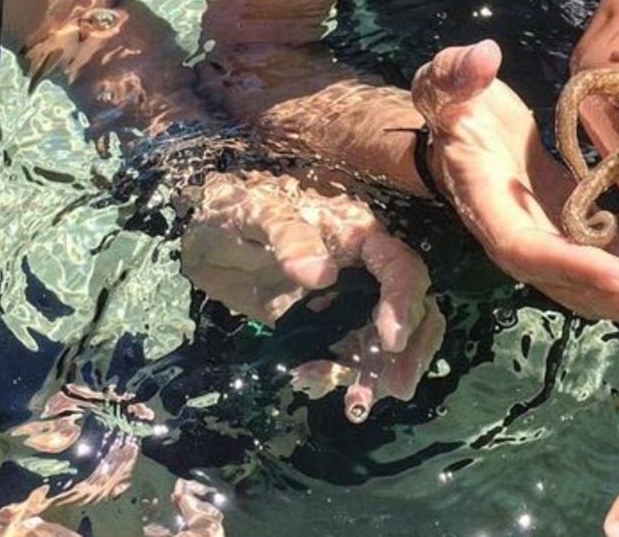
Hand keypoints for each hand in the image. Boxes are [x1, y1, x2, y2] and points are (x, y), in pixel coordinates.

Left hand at [180, 170, 440, 420]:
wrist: (207, 238)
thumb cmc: (237, 213)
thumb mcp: (258, 215)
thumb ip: (289, 238)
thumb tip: (322, 275)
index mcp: (359, 236)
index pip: (400, 268)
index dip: (404, 302)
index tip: (391, 340)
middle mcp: (364, 271)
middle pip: (412, 309)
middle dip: (411, 349)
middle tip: (397, 387)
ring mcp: (347, 303)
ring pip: (384, 341)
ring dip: (378, 374)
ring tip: (357, 405)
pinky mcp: (325, 328)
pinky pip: (347, 357)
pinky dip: (337, 375)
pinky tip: (309, 379)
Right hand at [411, 40, 618, 329]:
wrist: (458, 128)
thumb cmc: (453, 106)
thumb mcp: (444, 84)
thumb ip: (455, 74)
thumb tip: (482, 58)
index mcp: (487, 204)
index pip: (527, 249)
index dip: (572, 266)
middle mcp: (518, 237)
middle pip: (573, 286)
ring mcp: (548, 239)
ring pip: (599, 284)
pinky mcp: (572, 230)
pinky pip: (612, 261)